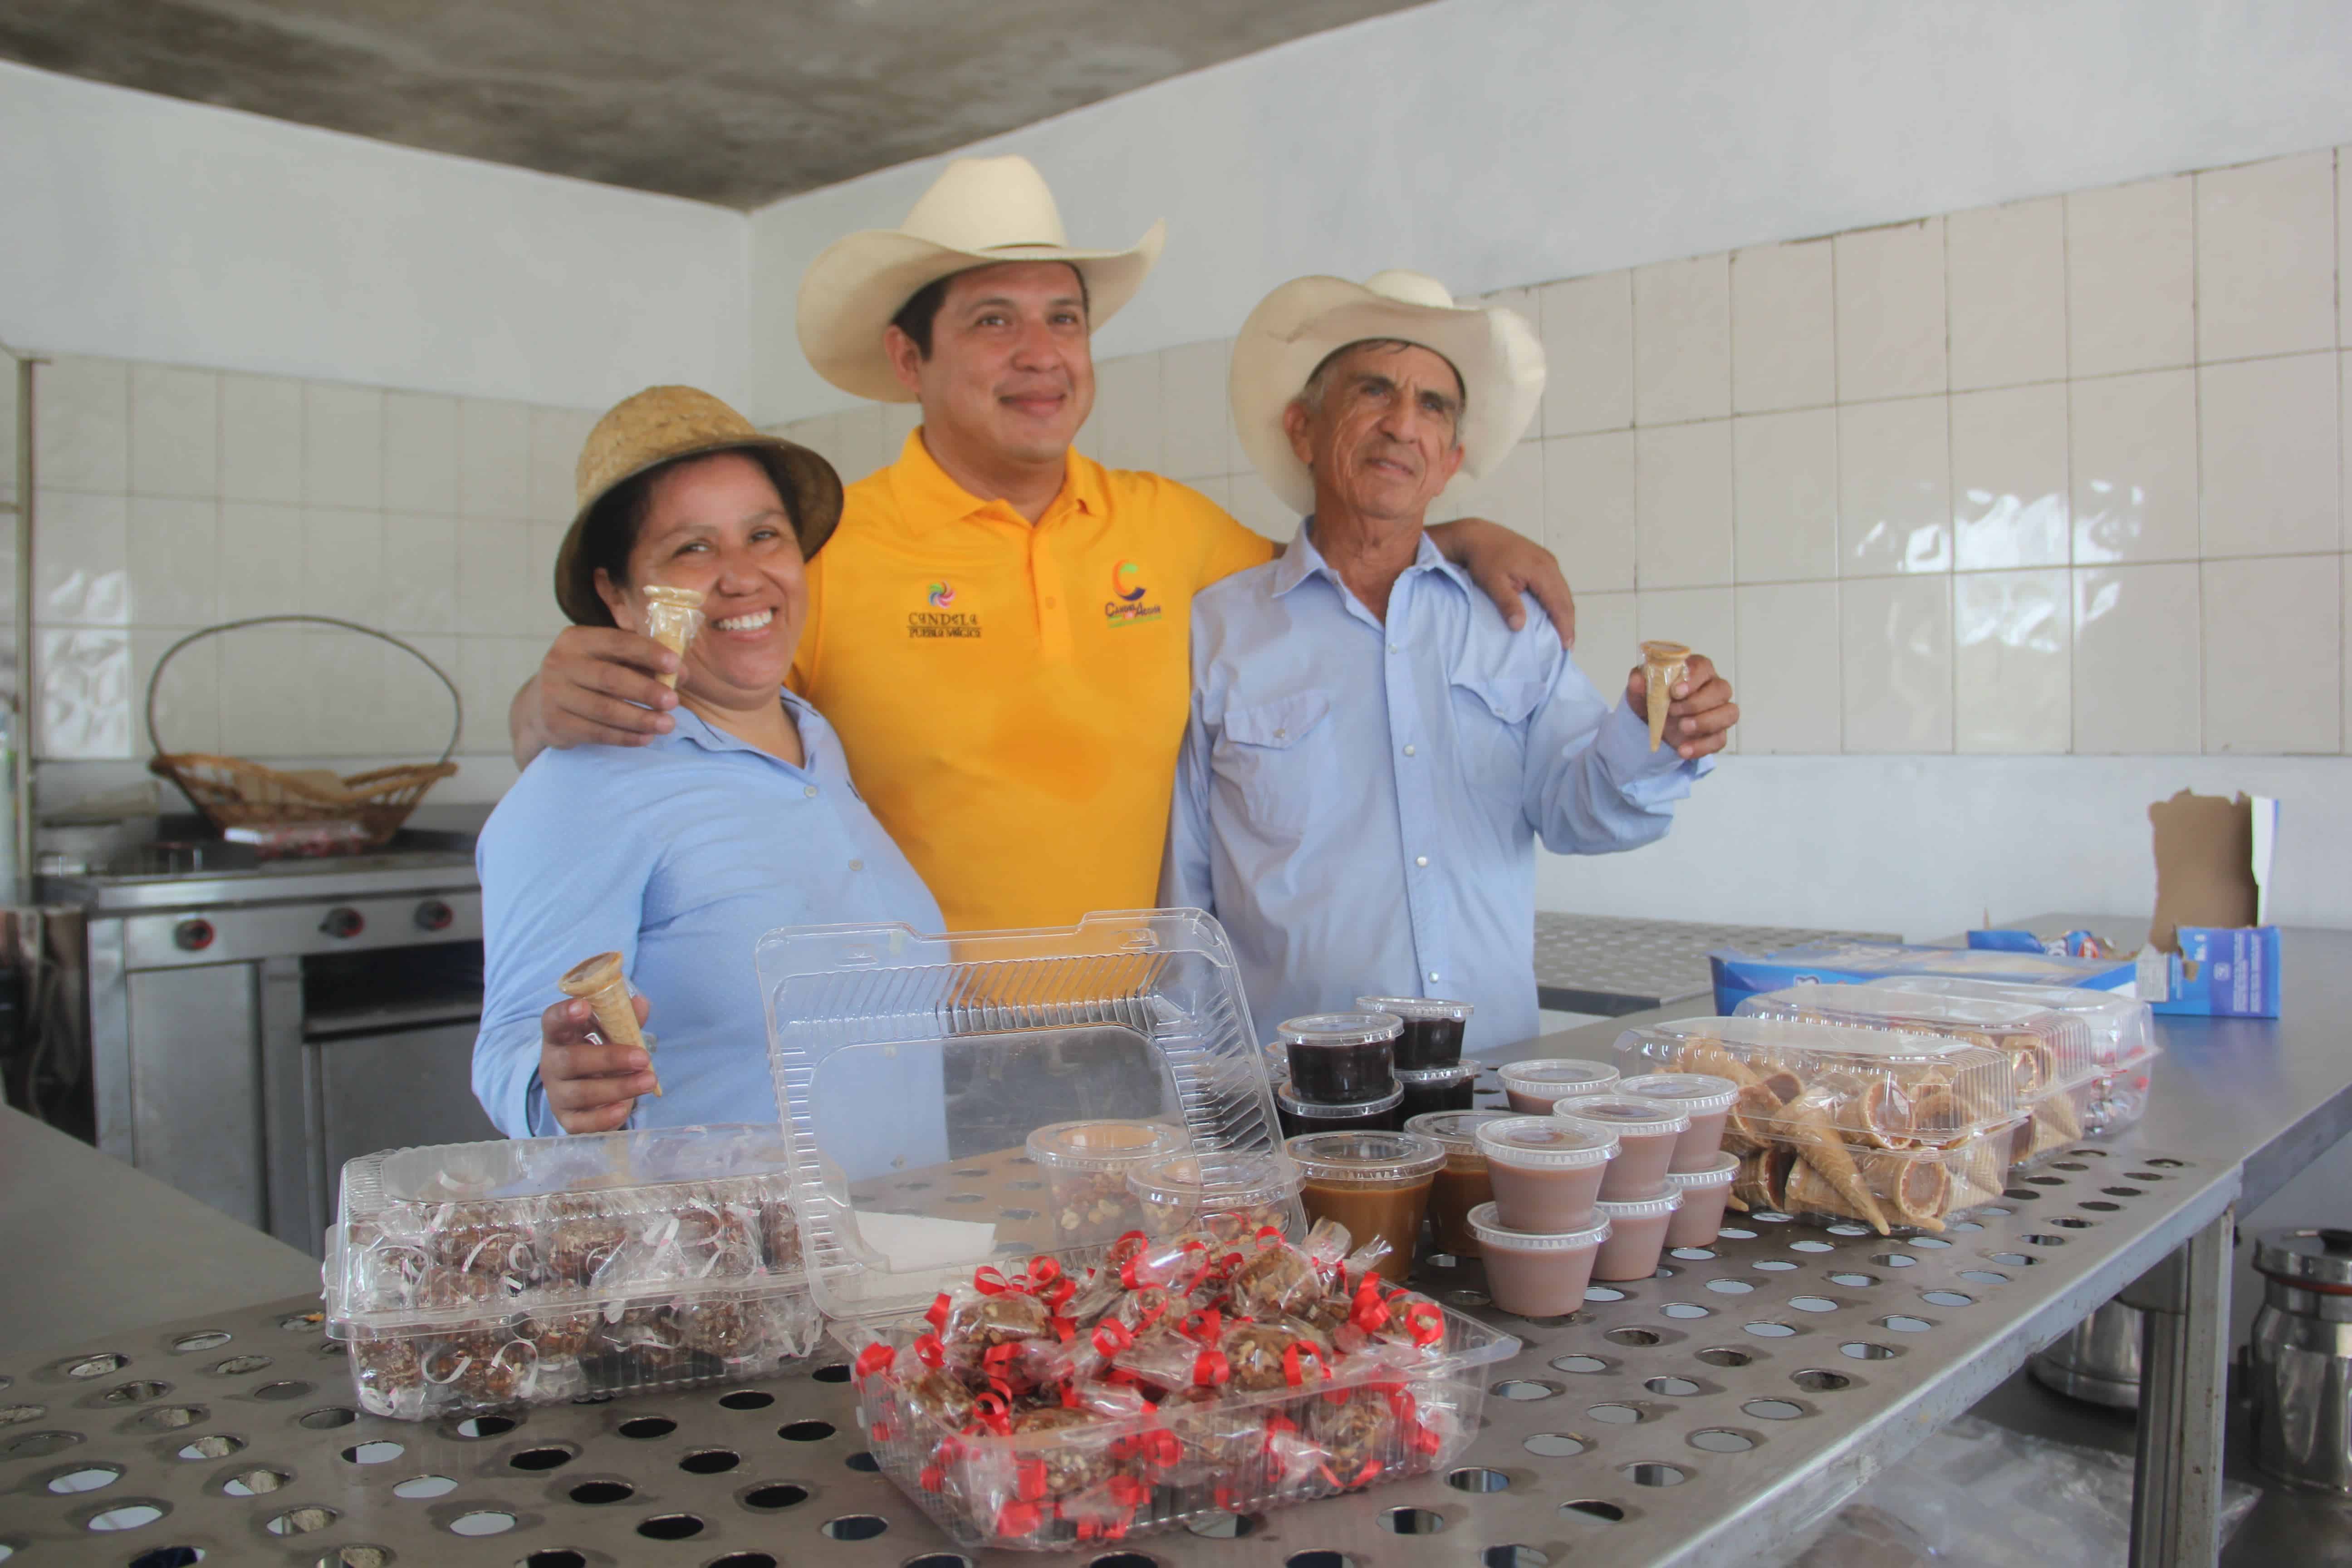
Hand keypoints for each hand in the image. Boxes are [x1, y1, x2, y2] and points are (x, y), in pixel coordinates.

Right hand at [510, 626, 679, 766]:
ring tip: (667, 725)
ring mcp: (554, 694)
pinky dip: (625, 737)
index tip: (675, 664)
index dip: (647, 653)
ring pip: (604, 710)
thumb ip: (641, 662)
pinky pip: (597, 733)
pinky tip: (646, 738)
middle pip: (610, 678)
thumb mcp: (606, 660)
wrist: (539, 706)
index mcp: (577, 640)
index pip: (616, 642)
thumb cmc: (587, 677)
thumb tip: (682, 673)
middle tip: (673, 701)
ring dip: (640, 719)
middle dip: (646, 690)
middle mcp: (560, 663)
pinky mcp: (556, 723)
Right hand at [538, 991, 657, 1133]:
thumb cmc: (598, 1052)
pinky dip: (604, 1117)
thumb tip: (640, 1004)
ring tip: (649, 1081)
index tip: (584, 1007)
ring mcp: (558, 1094)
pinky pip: (582, 1123)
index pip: (553, 1021)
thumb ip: (623, 1018)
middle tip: (643, 1057)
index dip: (565, 1013)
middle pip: (572, 1060)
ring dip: (618, 1087)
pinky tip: (624, 1108)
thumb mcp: (609, 1032)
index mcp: (559, 1036)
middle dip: (610, 1058)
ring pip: (582, 1093)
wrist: (589, 1090)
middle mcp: (552, 1064)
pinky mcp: (567, 1119)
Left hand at [1425, 516, 1576, 647]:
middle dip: (1568, 622)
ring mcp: (1547, 560)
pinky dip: (1558, 600)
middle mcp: (1549, 564)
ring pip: (1563, 591)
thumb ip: (1508, 603)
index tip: (1566, 646)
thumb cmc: (1483, 559)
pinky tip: (1554, 612)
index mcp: (1541, 570)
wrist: (1477, 535)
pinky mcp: (1542, 560)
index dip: (1564, 625)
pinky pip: (1556, 584)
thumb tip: (1520, 626)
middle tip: (1567, 646)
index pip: (1558, 603)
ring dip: (1565, 612)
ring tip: (1564, 633)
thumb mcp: (1493, 583)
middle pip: (1565, 598)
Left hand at [1626, 653, 1737, 760]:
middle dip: (1697, 702)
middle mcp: (1713, 688)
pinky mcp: (1717, 733)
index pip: (1703, 667)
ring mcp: (1719, 711)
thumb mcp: (1640, 690)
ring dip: (1706, 722)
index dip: (1692, 679)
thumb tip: (1637, 680)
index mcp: (1696, 670)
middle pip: (1721, 689)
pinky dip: (1701, 747)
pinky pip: (1720, 739)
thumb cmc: (1652, 699)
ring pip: (1729, 713)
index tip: (1675, 692)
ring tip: (1682, 728)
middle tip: (1673, 711)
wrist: (1650, 724)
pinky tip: (1683, 750)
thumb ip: (1638, 682)